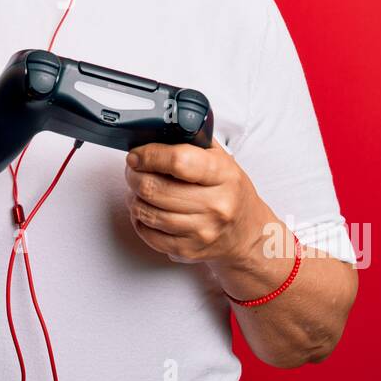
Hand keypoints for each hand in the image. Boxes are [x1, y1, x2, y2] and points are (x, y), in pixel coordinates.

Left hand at [123, 138, 259, 265]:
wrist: (247, 233)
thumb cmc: (231, 192)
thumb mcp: (223, 159)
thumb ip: (194, 142)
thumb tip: (157, 130)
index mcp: (223, 175)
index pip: (178, 161)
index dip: (149, 156)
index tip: (137, 155)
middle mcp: (215, 204)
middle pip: (155, 188)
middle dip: (134, 176)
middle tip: (133, 170)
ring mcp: (201, 230)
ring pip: (148, 212)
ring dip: (134, 198)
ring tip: (137, 189)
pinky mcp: (188, 249)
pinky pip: (149, 235)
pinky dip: (139, 221)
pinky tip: (144, 211)